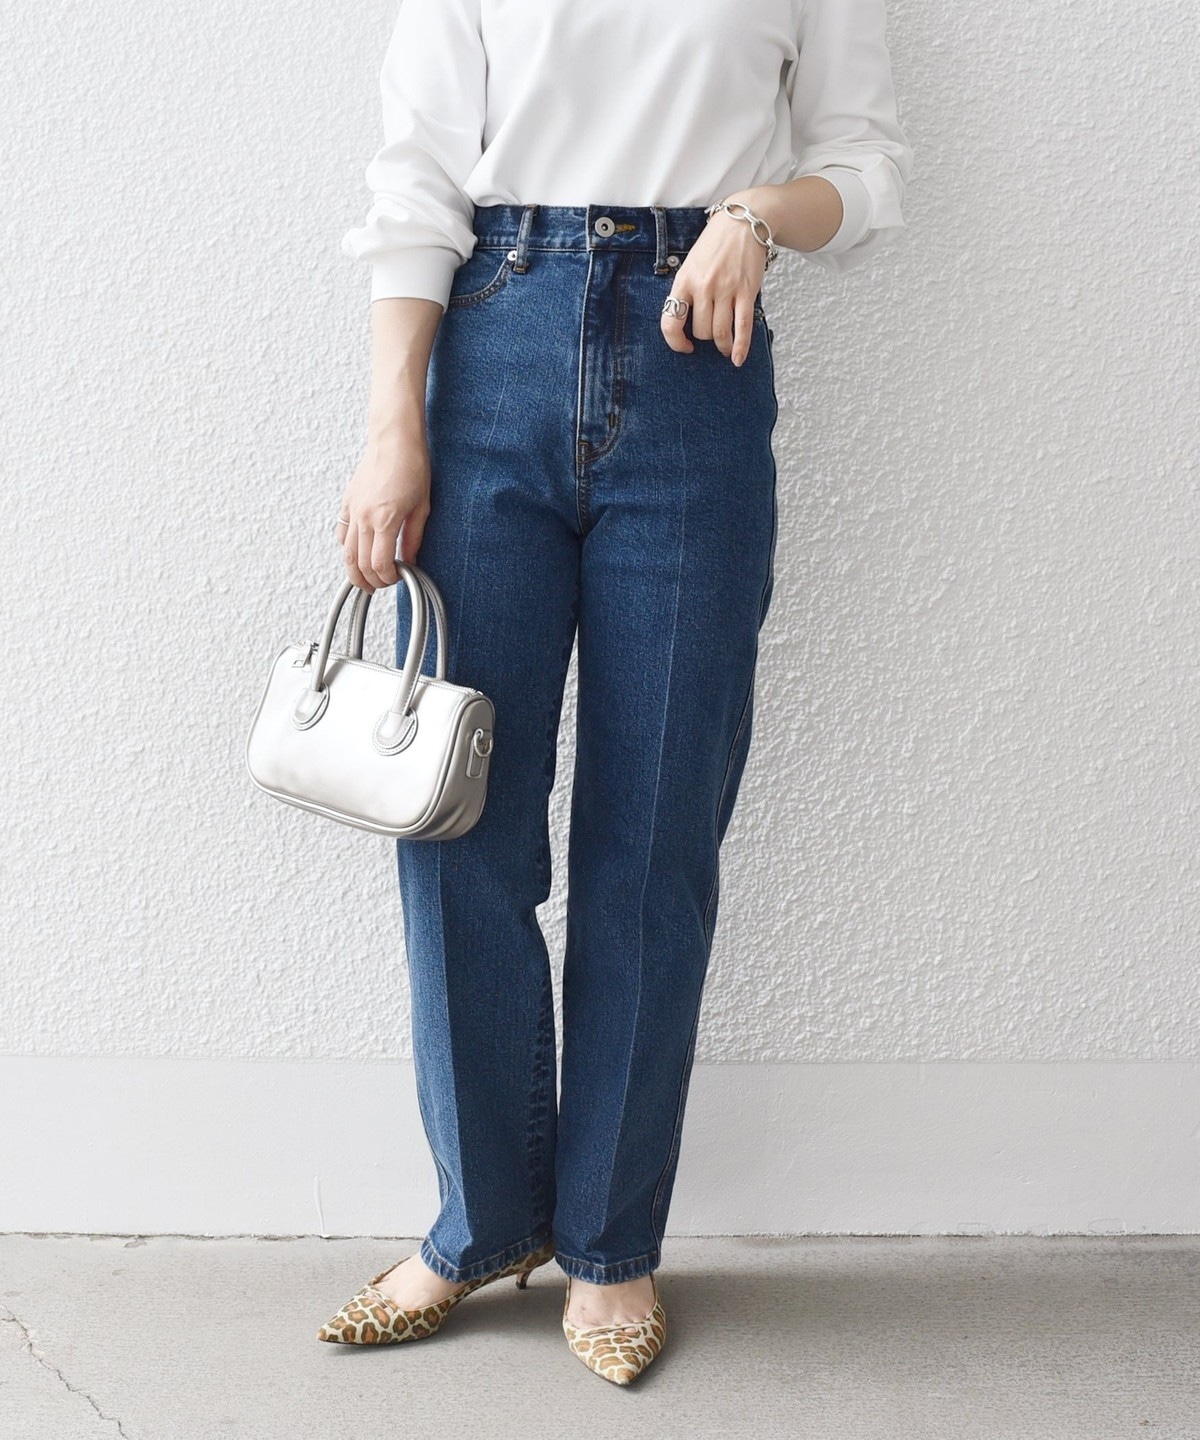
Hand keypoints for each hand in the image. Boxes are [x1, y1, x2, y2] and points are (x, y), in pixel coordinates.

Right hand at [335, 430, 430, 590]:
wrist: (394, 440)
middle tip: (381, 586)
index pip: (379, 564)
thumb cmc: (412, 468)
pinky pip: (342, 533)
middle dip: (370, 581)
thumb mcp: (422, 507)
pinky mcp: (347, 502)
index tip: (398, 578)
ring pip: (346, 552)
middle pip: (359, 564)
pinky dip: (348, 548)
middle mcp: (364, 517)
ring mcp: (352, 510)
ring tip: (365, 579)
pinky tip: (358, 552)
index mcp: (385, 520)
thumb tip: (410, 561)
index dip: (388, 578)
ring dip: (354, 571)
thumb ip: (413, 539)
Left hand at [660, 200, 767, 366]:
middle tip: (711, 337)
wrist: (743, 222)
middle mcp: (703, 287)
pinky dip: (740, 346)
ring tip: (724, 348)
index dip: (675, 342)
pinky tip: (737, 358)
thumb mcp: (691, 264)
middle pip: (701, 331)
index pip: (670, 322)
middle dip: (705, 339)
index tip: (684, 347)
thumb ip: (687, 291)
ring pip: (720, 333)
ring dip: (722, 346)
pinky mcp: (746, 291)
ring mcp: (726, 290)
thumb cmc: (715, 244)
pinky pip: (742, 327)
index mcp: (684, 281)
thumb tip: (687, 322)